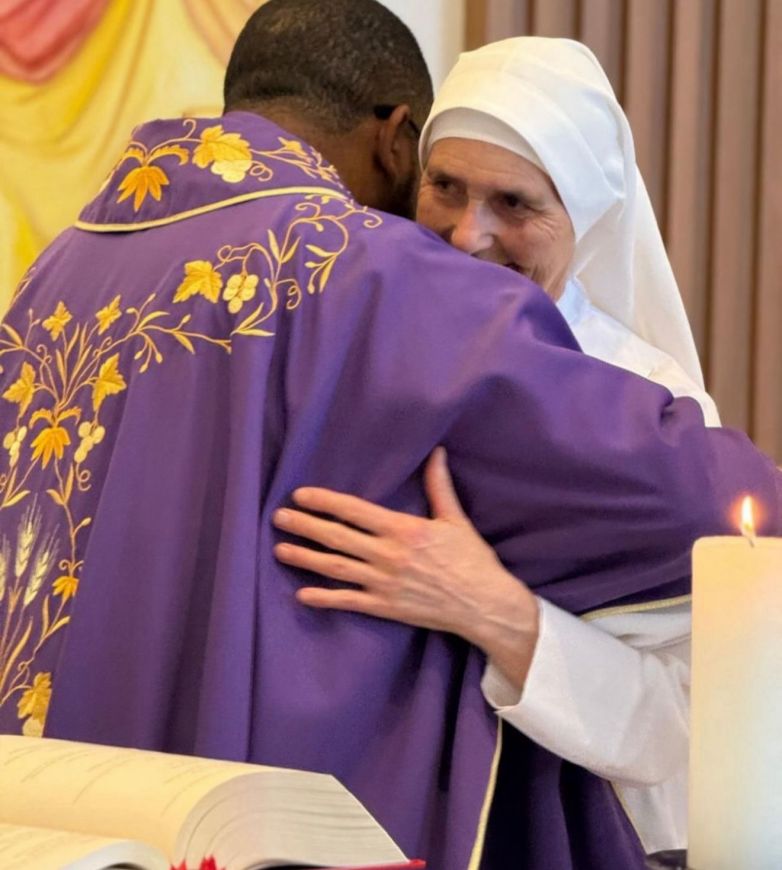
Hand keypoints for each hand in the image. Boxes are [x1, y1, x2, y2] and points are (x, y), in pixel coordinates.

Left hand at [272, 447, 539, 688]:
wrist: (484, 605)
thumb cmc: (472, 560)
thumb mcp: (456, 520)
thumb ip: (439, 487)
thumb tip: (437, 453)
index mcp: (403, 530)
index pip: (354, 511)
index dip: (324, 502)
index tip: (300, 495)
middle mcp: (388, 555)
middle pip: (337, 538)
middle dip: (305, 526)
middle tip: (278, 518)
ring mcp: (384, 583)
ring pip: (336, 568)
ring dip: (305, 558)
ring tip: (280, 550)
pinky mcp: (386, 608)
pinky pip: (349, 602)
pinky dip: (324, 598)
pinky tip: (302, 595)